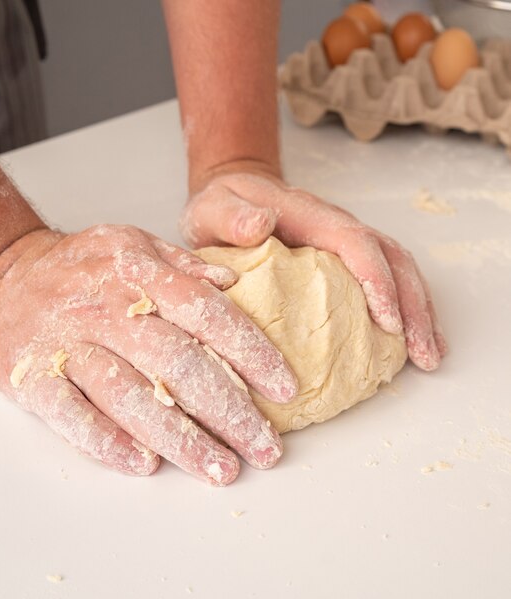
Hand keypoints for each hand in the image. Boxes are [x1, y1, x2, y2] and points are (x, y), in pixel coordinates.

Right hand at [0, 225, 297, 484]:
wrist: (1, 275)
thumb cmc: (78, 266)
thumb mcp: (131, 244)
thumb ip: (182, 265)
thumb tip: (233, 283)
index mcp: (138, 273)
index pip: (207, 314)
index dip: (252, 352)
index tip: (285, 389)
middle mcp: (107, 308)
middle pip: (178, 364)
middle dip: (228, 410)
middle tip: (264, 448)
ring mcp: (69, 344)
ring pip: (132, 396)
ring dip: (180, 439)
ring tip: (220, 469)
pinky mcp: (33, 376)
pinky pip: (72, 415)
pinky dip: (107, 442)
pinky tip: (145, 465)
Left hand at [180, 169, 446, 370]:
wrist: (232, 197)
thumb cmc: (222, 208)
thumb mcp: (213, 209)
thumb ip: (232, 218)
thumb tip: (260, 224)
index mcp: (310, 217)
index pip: (355, 243)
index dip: (376, 280)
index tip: (387, 323)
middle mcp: (336, 228)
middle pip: (391, 259)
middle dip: (412, 307)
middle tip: (424, 355)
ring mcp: (344, 244)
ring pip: (398, 272)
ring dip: (418, 313)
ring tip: (430, 356)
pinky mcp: (344, 261)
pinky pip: (385, 281)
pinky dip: (404, 310)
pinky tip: (410, 342)